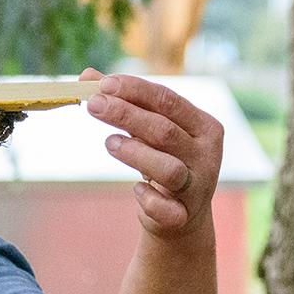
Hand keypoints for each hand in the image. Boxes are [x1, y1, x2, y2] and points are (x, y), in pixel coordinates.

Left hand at [80, 67, 222, 238]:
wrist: (180, 218)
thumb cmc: (163, 162)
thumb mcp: (150, 131)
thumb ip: (124, 103)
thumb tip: (87, 76)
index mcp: (204, 126)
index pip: (169, 100)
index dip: (136, 90)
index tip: (104, 84)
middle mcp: (206, 155)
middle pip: (165, 131)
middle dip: (127, 115)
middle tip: (94, 105)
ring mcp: (197, 187)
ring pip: (168, 169)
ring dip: (136, 153)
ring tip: (109, 142)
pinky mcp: (183, 216)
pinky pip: (166, 209)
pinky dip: (149, 198)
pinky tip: (136, 189)